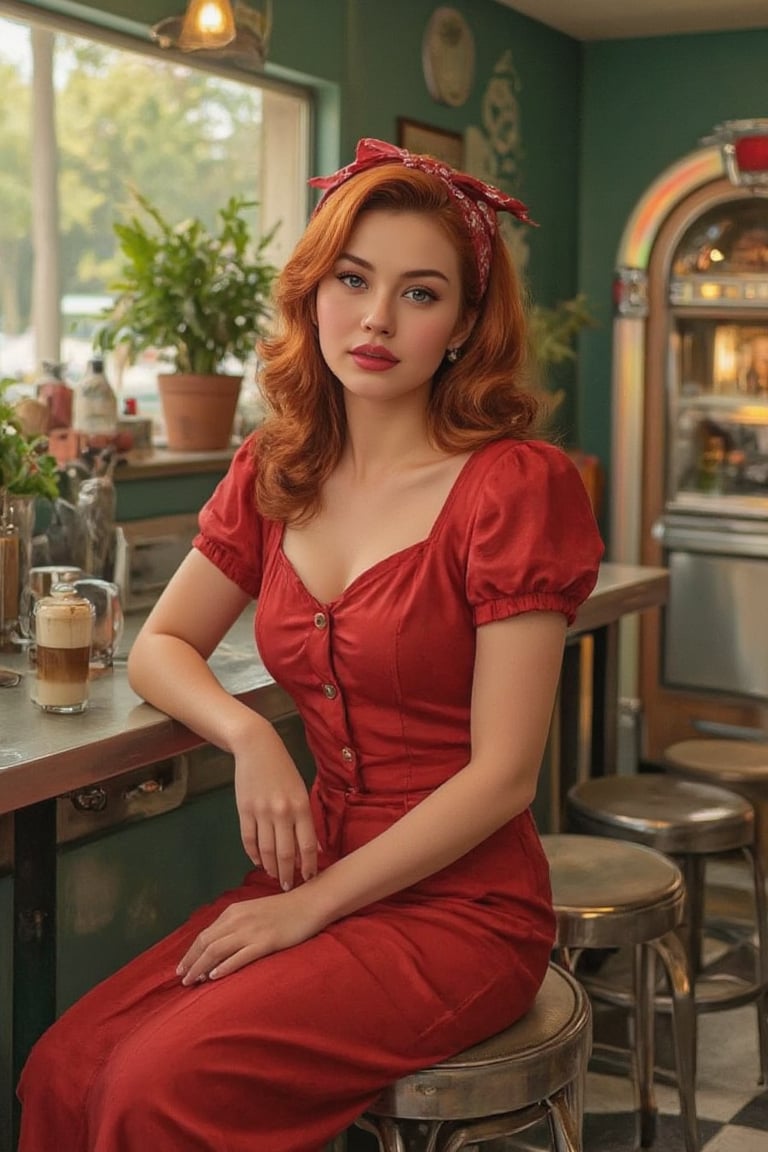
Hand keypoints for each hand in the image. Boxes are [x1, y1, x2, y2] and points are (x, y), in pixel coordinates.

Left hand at [177, 889, 317, 983]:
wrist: (309, 903)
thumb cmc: (283, 910)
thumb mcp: (253, 912)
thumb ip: (235, 925)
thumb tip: (217, 944)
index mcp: (233, 912)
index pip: (204, 934)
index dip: (191, 952)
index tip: (182, 967)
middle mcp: (238, 920)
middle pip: (206, 943)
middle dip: (190, 962)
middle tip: (181, 979)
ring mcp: (251, 931)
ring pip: (217, 950)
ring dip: (201, 967)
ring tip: (192, 981)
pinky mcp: (265, 942)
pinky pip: (239, 956)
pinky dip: (224, 967)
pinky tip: (214, 977)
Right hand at [233, 725, 318, 889]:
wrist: (257, 748)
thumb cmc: (284, 770)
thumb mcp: (302, 792)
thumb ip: (307, 820)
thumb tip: (316, 849)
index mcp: (301, 807)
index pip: (307, 845)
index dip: (309, 866)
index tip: (309, 879)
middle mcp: (282, 812)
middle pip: (286, 852)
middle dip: (288, 874)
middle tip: (289, 887)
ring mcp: (261, 812)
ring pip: (266, 850)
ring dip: (271, 867)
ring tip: (275, 877)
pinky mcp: (244, 811)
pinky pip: (248, 839)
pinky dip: (253, 855)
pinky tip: (258, 862)